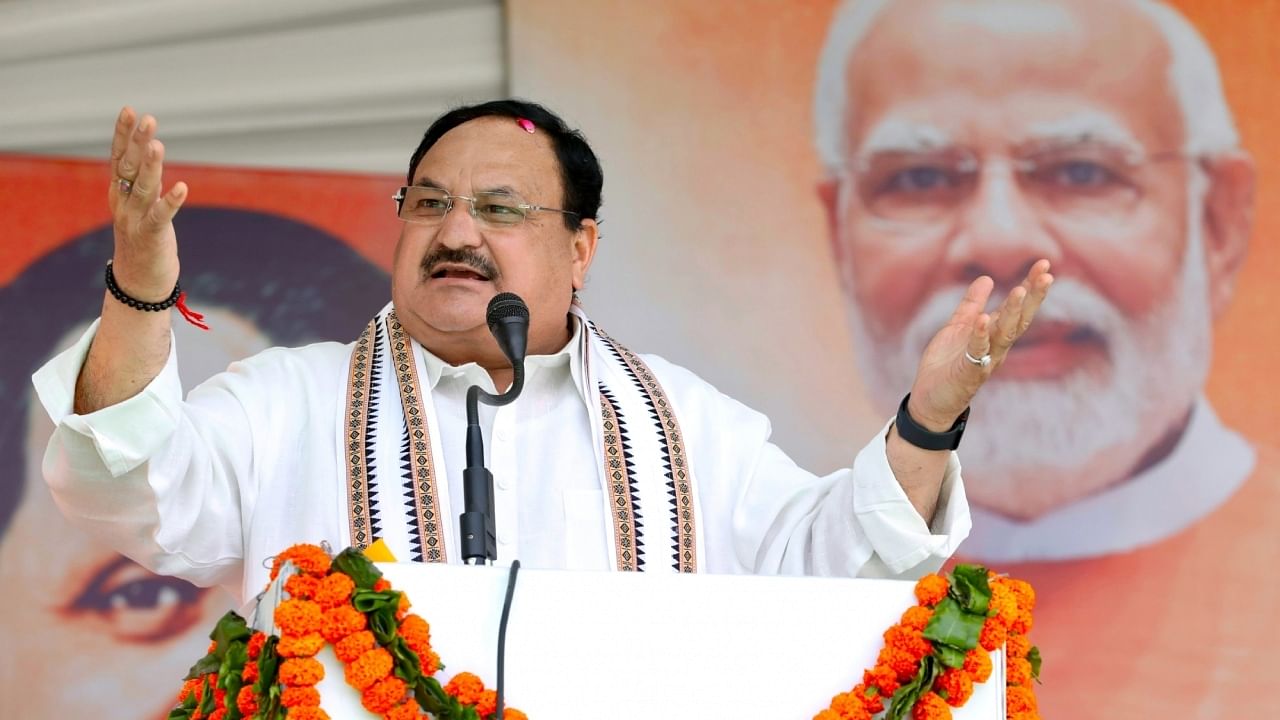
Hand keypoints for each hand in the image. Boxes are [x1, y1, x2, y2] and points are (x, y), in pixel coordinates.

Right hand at [108, 106, 186, 299]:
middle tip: (147, 118)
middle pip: (128, 167)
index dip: (123, 134)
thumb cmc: (144, 240)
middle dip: (136, 142)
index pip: (118, 158)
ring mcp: (134, 220)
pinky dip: (171, 201)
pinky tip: (182, 187)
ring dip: (150, 166)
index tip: (130, 110)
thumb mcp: (141, 207)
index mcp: (118, 193)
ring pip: (143, 188)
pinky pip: (160, 216)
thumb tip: (151, 155)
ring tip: (158, 145)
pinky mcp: (151, 236)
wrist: (138, 283)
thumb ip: (144, 183)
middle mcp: (123, 203)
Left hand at [906, 260, 1053, 429]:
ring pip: (1004, 335)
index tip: (1044, 264)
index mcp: (995, 335)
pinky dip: (981, 336)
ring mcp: (985, 361)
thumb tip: (987, 278)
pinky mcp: (969, 374)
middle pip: (1021, 320)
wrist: (930, 400)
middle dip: (1034, 297)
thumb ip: (972, 305)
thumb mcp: (958, 328)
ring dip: (1012, 313)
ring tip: (1019, 290)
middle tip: (1046, 274)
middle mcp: (997, 348)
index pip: (1018, 308)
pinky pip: (978, 353)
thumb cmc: (947, 365)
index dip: (1031, 287)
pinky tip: (984, 319)